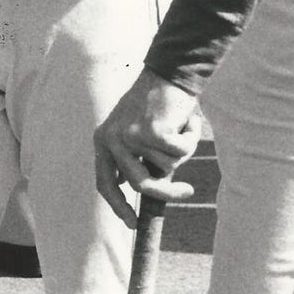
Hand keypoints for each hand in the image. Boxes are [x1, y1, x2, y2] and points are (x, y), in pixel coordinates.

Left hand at [93, 68, 200, 227]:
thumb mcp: (138, 131)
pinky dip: (190, 138)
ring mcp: (131, 135)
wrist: (170, 69)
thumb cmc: (159, 103)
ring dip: (182, 149)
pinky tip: (186, 119)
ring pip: (167, 166)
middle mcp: (112, 139)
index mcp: (103, 140)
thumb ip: (136, 159)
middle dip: (167, 192)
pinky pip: (181, 153)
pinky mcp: (153, 131)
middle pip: (140, 184)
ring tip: (181, 126)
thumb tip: (145, 192)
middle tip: (188, 191)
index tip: (132, 224)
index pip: (105, 183)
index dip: (118, 206)